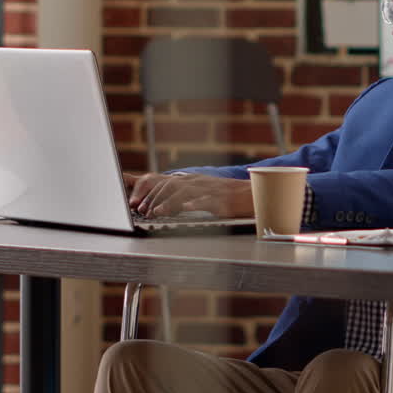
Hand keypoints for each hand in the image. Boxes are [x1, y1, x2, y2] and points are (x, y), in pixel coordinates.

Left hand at [126, 173, 253, 217]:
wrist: (253, 195)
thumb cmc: (228, 197)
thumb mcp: (203, 193)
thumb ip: (185, 196)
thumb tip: (163, 205)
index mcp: (193, 181)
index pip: (166, 183)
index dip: (151, 193)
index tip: (139, 205)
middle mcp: (199, 183)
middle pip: (171, 186)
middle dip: (155, 198)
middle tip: (143, 211)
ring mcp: (211, 190)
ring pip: (185, 192)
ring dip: (169, 202)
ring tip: (158, 212)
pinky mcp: (223, 200)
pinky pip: (207, 200)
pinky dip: (196, 203)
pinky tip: (186, 208)